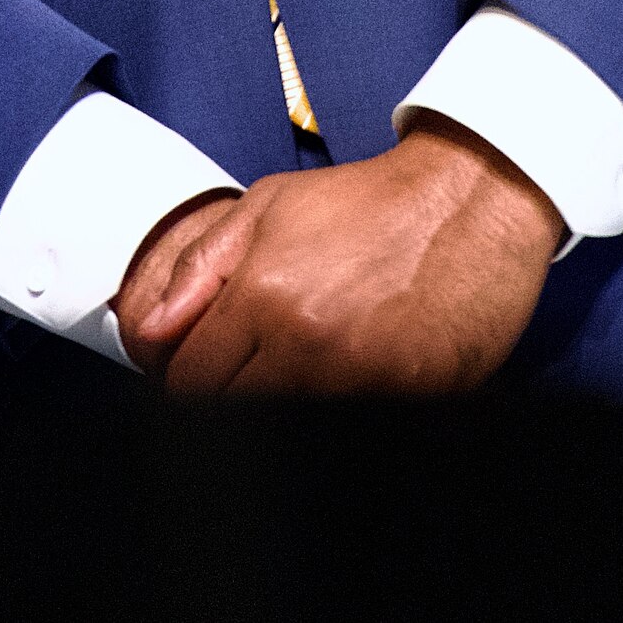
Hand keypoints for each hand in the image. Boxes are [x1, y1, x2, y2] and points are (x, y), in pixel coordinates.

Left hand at [121, 118, 562, 395]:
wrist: (471, 200)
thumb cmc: (371, 203)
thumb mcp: (269, 208)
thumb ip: (199, 268)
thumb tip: (150, 330)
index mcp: (265, 297)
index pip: (191, 382)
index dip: (190, 378)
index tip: (205, 369)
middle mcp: (310, 345)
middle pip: (232, 412)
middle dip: (233, 392)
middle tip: (260, 363)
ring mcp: (365, 379)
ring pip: (289, 422)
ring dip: (290, 397)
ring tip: (314, 359)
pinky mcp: (415, 398)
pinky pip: (357, 422)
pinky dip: (350, 403)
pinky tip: (360, 366)